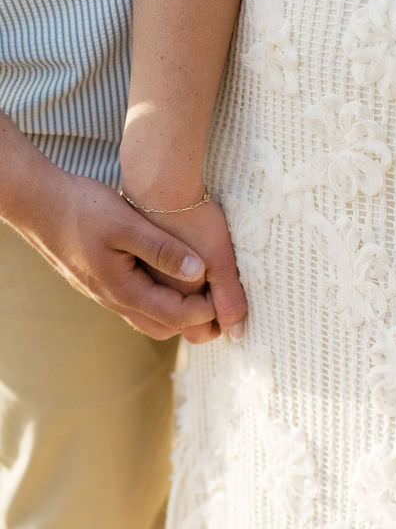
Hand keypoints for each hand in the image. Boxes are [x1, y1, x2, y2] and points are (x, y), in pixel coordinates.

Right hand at [13, 166, 217, 339]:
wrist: (37, 202)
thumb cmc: (80, 207)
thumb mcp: (127, 223)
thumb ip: (163, 249)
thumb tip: (199, 271)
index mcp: (124, 291)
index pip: (177, 316)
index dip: (206, 311)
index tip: (225, 296)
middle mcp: (114, 300)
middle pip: (165, 327)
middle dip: (193, 320)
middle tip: (218, 302)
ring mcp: (105, 294)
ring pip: (149, 317)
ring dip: (175, 310)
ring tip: (199, 291)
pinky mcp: (101, 282)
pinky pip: (136, 302)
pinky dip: (158, 298)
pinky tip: (169, 277)